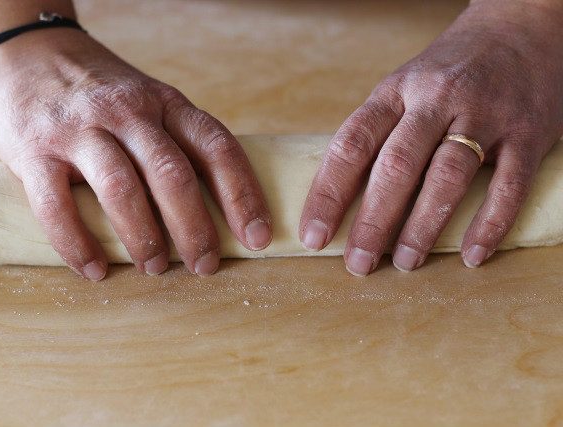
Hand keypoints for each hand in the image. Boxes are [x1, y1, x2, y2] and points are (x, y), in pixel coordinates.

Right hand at [0, 29, 271, 279]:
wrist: (27, 53)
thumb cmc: (101, 93)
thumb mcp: (149, 101)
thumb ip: (177, 141)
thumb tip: (220, 206)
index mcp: (165, 103)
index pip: (217, 148)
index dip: (243, 196)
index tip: (258, 237)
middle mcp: (127, 111)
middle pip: (173, 175)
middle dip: (195, 229)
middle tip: (204, 266)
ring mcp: (79, 128)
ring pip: (122, 190)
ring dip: (143, 239)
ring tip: (155, 268)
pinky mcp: (34, 149)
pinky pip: (57, 206)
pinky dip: (77, 245)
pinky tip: (93, 269)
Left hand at [300, 0, 562, 274]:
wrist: (522, 27)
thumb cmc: (449, 70)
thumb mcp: (404, 85)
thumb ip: (378, 131)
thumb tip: (341, 194)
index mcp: (396, 91)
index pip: (352, 145)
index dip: (328, 194)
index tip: (313, 236)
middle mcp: (436, 100)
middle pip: (396, 165)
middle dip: (372, 221)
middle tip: (358, 264)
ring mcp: (485, 114)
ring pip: (447, 176)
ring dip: (423, 226)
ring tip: (405, 262)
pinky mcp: (528, 132)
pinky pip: (509, 184)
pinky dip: (489, 223)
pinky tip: (471, 254)